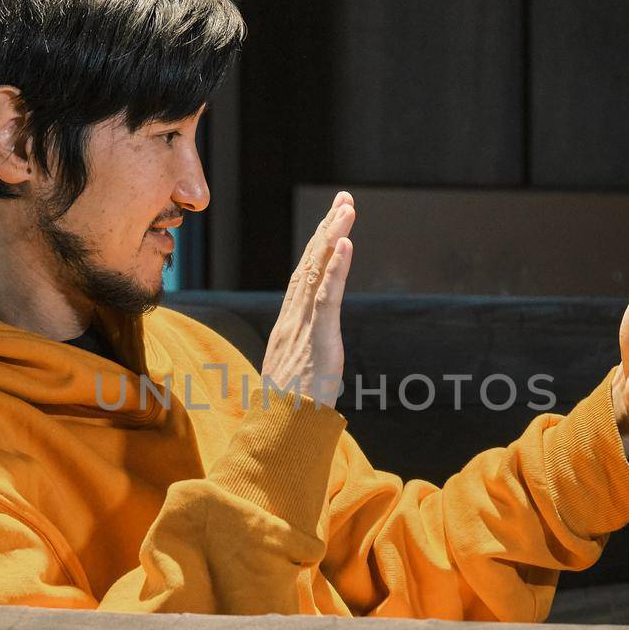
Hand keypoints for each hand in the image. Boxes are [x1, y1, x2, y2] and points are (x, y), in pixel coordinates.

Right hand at [261, 191, 355, 407]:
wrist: (282, 430)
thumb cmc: (290, 407)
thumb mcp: (296, 371)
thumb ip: (302, 352)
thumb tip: (309, 348)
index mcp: (289, 323)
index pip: (304, 274)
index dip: (317, 245)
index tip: (331, 220)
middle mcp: (293, 317)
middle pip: (310, 263)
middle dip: (328, 228)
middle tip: (344, 199)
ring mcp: (304, 325)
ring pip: (318, 272)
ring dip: (333, 237)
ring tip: (346, 209)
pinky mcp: (318, 336)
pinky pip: (327, 296)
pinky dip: (336, 268)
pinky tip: (345, 244)